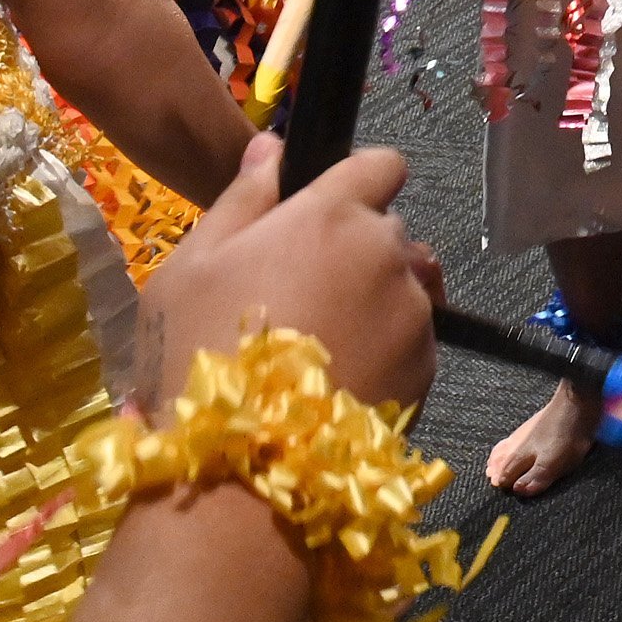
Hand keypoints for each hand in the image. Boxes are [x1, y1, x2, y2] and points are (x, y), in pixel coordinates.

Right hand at [137, 134, 440, 411]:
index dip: (356, 181)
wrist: (247, 474)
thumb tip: (274, 146)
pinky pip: (410, 341)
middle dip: (354, 249)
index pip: (381, 164)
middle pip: (386, 231)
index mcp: (334, 214)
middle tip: (298, 296)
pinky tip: (337, 385)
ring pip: (402, 287)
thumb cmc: (203, 355)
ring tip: (317, 350)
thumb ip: (243, 198)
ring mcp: (415, 315)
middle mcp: (389, 253)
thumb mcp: (193, 266)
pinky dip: (384, 351)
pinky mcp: (429, 371)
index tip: (324, 213)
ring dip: (373, 301)